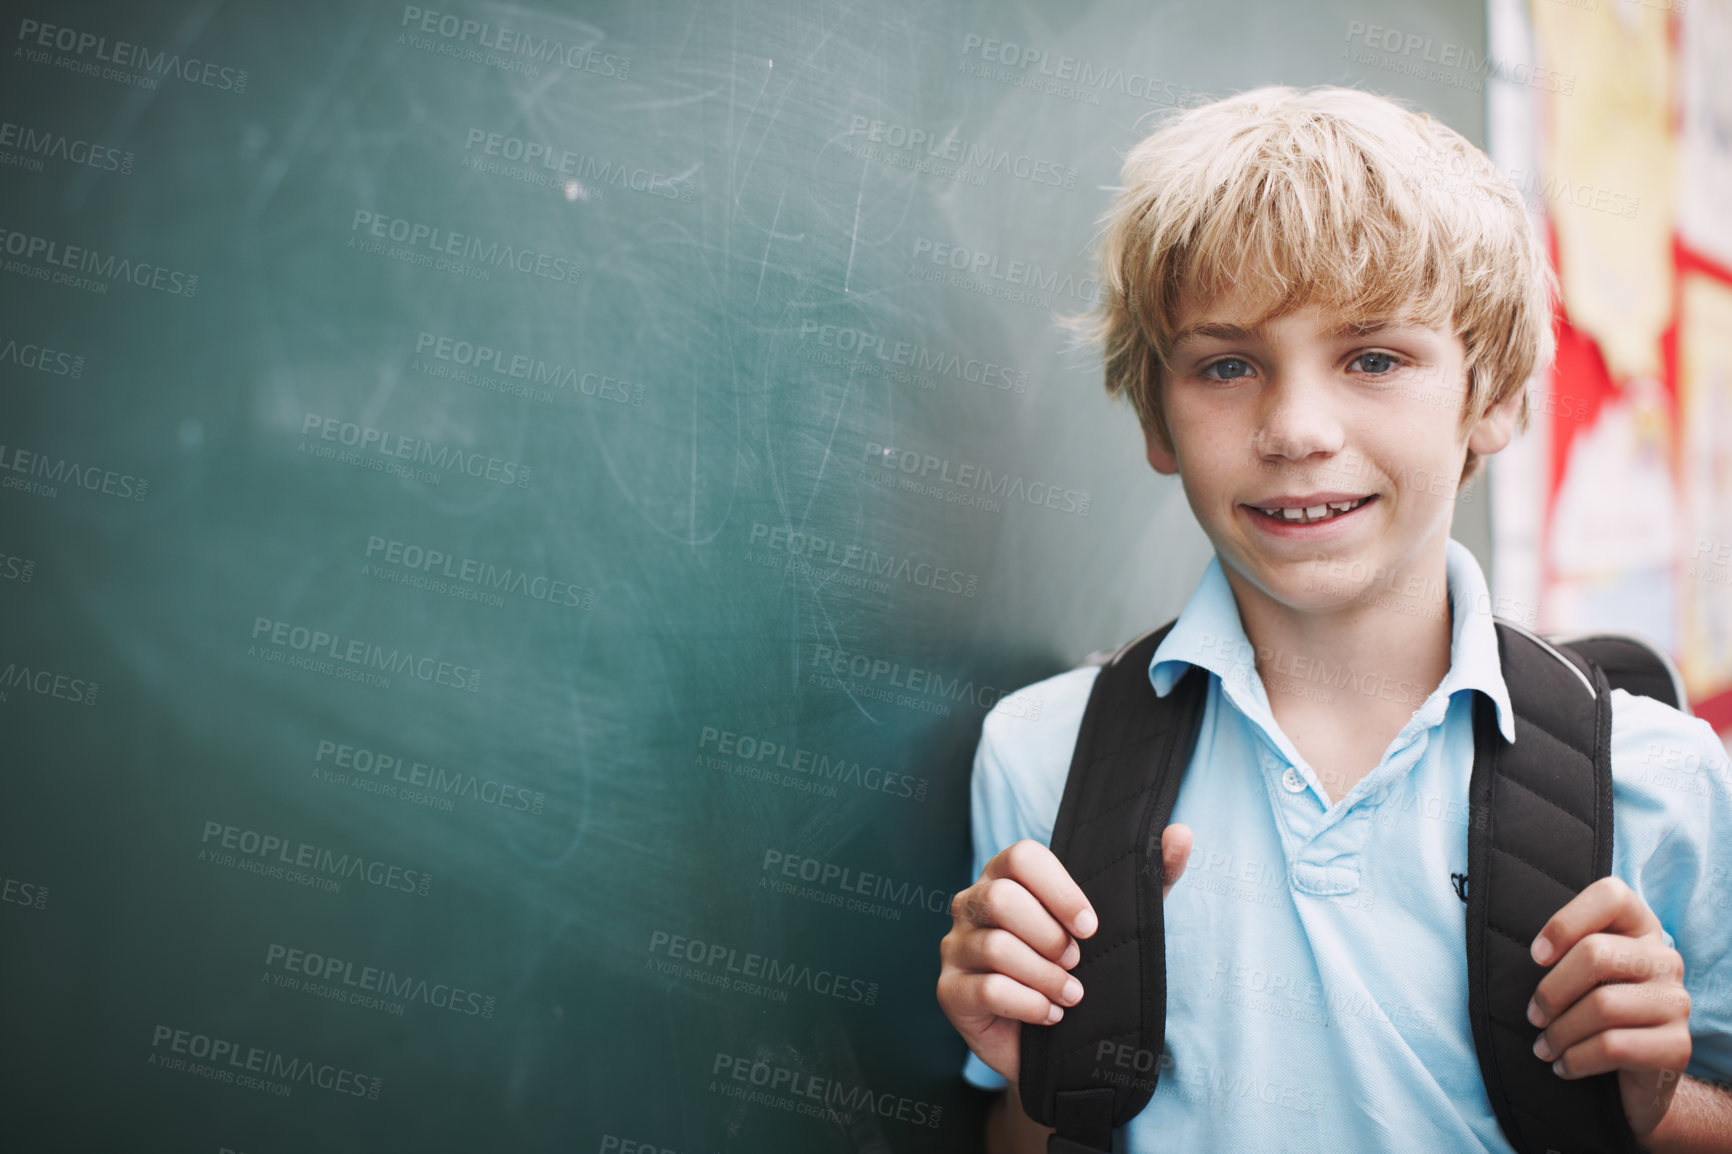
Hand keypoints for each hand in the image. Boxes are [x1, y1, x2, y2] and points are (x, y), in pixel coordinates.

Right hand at [936, 825, 1192, 1086]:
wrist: (1057, 1045)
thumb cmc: (1083, 971)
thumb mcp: (1123, 924)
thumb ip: (1152, 877)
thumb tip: (1182, 834)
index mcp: (1005, 876)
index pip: (1022, 856)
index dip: (1060, 889)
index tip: (1092, 926)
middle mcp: (970, 903)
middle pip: (1001, 898)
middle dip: (1050, 936)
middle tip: (1077, 962)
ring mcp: (955, 947)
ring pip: (995, 946)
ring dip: (1046, 976)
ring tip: (1073, 994)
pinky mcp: (950, 992)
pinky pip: (986, 989)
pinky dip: (1029, 1004)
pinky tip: (1051, 1015)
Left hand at [1526, 875, 1691, 1140]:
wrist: (1639, 1076)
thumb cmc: (1594, 1013)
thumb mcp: (1580, 973)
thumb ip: (1565, 950)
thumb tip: (1523, 947)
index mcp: (1641, 928)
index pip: (1611, 895)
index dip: (1565, 922)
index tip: (1536, 956)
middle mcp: (1665, 959)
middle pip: (1595, 954)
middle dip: (1551, 991)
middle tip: (1533, 1016)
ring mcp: (1676, 1002)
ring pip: (1602, 1006)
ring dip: (1559, 1032)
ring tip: (1544, 1047)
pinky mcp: (1678, 1047)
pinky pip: (1613, 1046)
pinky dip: (1576, 1059)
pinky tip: (1563, 1065)